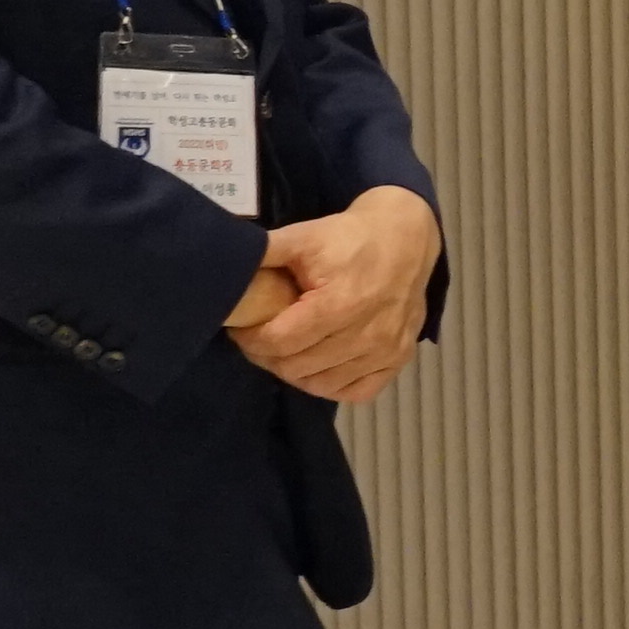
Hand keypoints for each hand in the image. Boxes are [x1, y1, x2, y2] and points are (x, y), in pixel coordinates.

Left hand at [224, 185, 438, 405]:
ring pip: (323, 385)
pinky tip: (319, 366)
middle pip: (298, 367)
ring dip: (296, 372)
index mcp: (340, 303)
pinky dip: (332, 385)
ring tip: (286, 351)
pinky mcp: (399, 358)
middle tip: (260, 339)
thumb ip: (262, 252)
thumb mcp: (303, 236)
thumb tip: (222, 262)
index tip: (241, 328)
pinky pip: (356, 392)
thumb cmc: (349, 238)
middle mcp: (367, 333)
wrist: (406, 237)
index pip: (280, 342)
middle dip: (268, 356)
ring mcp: (387, 350)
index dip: (251, 340)